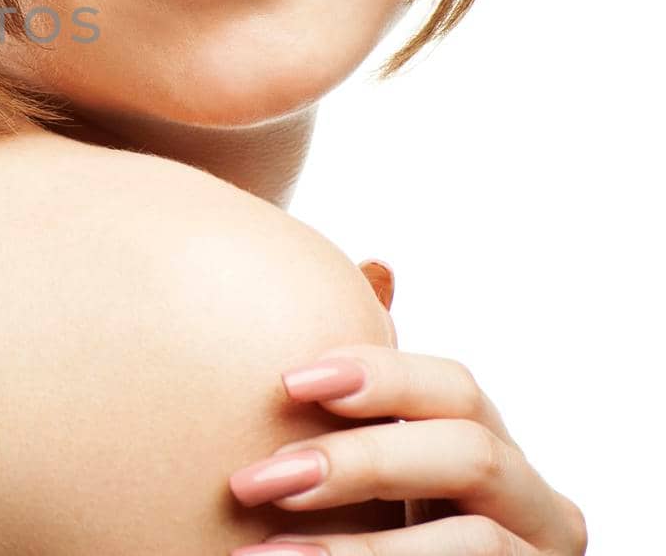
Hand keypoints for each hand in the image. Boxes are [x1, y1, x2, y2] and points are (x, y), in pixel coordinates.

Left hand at [226, 259, 587, 554]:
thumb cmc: (382, 521)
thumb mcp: (376, 457)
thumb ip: (376, 386)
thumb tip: (378, 267)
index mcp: (489, 445)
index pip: (454, 389)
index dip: (379, 375)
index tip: (288, 381)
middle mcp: (531, 498)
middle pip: (468, 451)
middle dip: (358, 461)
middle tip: (257, 479)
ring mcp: (538, 554)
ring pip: (471, 539)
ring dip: (358, 547)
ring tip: (263, 551)